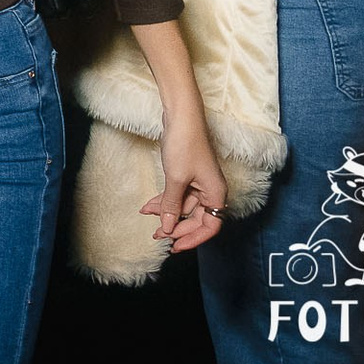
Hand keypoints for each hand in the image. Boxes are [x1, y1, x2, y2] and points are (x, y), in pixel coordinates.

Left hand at [141, 114, 228, 252]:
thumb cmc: (185, 145)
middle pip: (196, 219)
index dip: (193, 238)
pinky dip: (165, 200)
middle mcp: (211, 190)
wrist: (181, 116)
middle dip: (176, 227)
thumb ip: (171, 205)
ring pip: (184, 206)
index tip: (176, 247)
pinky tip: (149, 206)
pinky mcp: (189, 174)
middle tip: (157, 236)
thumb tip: (167, 228)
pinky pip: (178, 194)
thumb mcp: (176, 179)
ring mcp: (200, 182)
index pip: (210, 227)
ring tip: (147, 217)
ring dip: (166, 212)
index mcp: (216, 194)